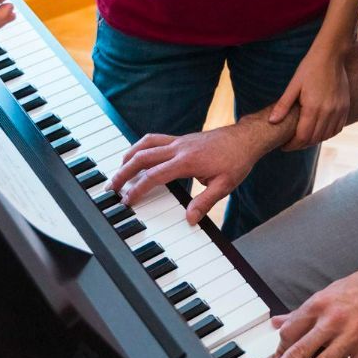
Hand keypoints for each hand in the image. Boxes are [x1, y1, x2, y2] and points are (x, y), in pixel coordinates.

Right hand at [109, 123, 268, 223]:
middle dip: (123, 172)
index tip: (127, 200)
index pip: (154, 175)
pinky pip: (154, 139)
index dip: (138, 189)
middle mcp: (179, 148)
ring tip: (118, 171)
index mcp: (187, 161)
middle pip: (142, 157)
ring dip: (129, 156)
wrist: (246, 138)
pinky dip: (141, 147)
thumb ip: (205, 202)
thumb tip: (189, 219)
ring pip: (145, 144)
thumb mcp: (225, 185)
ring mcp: (179, 141)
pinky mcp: (181, 139)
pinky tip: (137, 157)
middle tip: (111, 187)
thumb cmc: (237, 161)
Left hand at [267, 43, 350, 149]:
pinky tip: (319, 131)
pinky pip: (337, 129)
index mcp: (313, 108)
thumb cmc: (309, 68)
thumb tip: (271, 121)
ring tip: (303, 138)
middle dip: (301, 145)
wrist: (331, 56)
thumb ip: (283, 105)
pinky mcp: (345, 107)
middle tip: (291, 143)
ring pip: (326, 135)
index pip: (302, 136)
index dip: (292, 145)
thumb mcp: (293, 85)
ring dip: (314, 140)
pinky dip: (327, 134)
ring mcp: (338, 110)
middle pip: (314, 139)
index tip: (284, 146)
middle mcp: (328, 112)